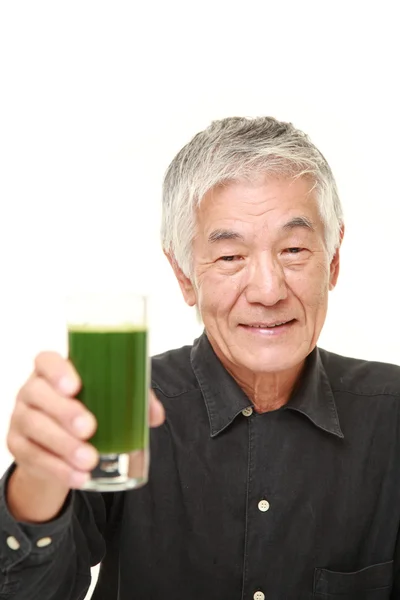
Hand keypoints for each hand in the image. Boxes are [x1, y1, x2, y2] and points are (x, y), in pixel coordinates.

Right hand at [6, 352, 164, 489]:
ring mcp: (21, 418)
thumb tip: (155, 415)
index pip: (46, 361)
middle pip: (39, 395)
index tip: (75, 386)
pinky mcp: (18, 446)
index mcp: (52, 372)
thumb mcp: (107, 399)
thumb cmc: (86, 409)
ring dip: (64, 445)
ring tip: (90, 459)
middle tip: (90, 428)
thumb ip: (133, 399)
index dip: (57, 371)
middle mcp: (32, 391)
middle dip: (64, 412)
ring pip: (35, 428)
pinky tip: (79, 477)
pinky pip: (33, 457)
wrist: (57, 445)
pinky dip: (58, 469)